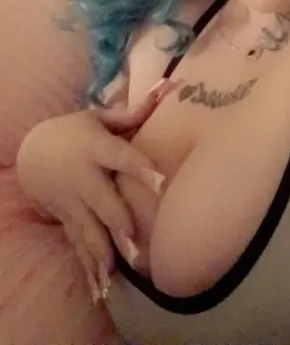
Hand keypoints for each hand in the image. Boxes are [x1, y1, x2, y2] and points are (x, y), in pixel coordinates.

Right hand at [16, 87, 165, 303]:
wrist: (33, 153)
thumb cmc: (76, 130)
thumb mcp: (99, 117)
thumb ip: (134, 112)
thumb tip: (169, 88)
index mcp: (95, 147)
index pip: (121, 156)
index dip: (140, 167)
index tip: (162, 180)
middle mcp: (83, 177)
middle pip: (103, 202)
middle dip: (118, 224)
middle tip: (136, 246)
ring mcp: (72, 202)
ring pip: (89, 230)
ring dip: (103, 253)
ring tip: (117, 274)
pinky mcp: (67, 220)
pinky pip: (78, 245)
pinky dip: (88, 267)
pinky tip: (101, 289)